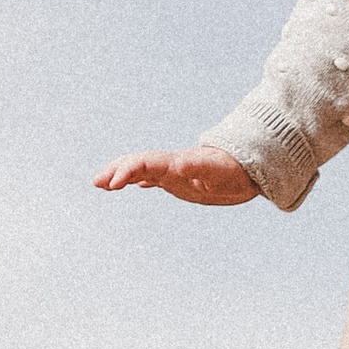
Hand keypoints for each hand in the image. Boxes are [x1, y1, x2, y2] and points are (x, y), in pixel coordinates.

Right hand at [95, 146, 259, 202]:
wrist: (252, 167)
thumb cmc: (237, 171)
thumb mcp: (219, 171)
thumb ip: (198, 166)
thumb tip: (178, 164)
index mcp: (177, 163)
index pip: (144, 163)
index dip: (126, 170)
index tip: (112, 185)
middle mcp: (172, 165)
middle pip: (137, 163)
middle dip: (116, 170)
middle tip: (97, 183)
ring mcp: (175, 171)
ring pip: (142, 169)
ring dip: (121, 175)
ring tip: (102, 185)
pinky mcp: (182, 178)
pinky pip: (155, 177)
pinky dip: (140, 180)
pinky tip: (134, 186)